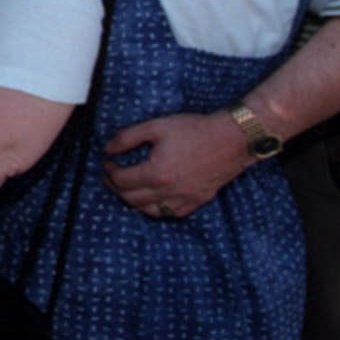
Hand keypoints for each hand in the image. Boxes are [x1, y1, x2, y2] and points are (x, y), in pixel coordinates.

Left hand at [102, 112, 247, 218]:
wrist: (232, 139)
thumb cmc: (195, 129)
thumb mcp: (156, 126)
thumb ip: (128, 137)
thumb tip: (108, 149)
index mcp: (156, 173)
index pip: (121, 180)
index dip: (109, 171)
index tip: (107, 162)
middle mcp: (168, 191)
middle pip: (131, 198)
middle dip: (116, 187)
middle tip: (111, 175)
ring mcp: (183, 199)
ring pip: (149, 211)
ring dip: (133, 201)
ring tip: (127, 187)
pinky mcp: (197, 201)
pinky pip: (169, 214)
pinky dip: (155, 209)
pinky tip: (152, 199)